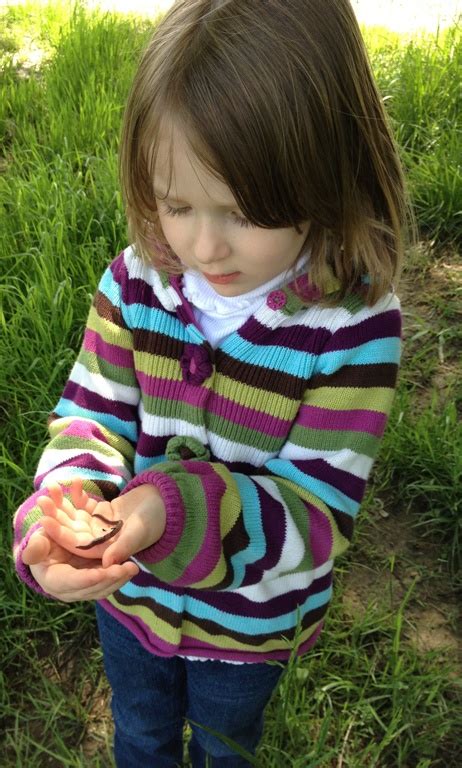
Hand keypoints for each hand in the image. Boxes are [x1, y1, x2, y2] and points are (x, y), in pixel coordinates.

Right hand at [22, 529, 138, 601]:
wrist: (53, 547)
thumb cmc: (45, 542)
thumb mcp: (38, 541)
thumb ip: (35, 547)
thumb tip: (28, 556)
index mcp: (53, 581)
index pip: (70, 582)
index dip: (86, 579)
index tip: (101, 574)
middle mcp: (68, 591)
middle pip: (91, 589)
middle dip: (110, 579)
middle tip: (126, 568)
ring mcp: (82, 590)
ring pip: (103, 589)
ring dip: (119, 580)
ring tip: (133, 567)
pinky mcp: (94, 585)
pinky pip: (108, 584)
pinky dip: (120, 577)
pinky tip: (131, 567)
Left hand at [35, 479, 165, 567]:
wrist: (167, 506)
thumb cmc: (155, 521)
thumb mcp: (139, 533)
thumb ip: (123, 547)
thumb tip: (108, 564)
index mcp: (104, 550)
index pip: (77, 544)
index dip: (60, 534)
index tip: (45, 522)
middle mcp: (98, 540)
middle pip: (71, 529)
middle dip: (56, 516)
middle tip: (41, 501)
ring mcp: (99, 526)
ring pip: (75, 516)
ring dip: (62, 503)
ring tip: (49, 487)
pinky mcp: (102, 512)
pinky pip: (85, 504)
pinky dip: (78, 494)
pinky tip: (71, 481)